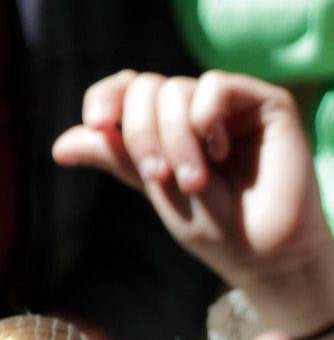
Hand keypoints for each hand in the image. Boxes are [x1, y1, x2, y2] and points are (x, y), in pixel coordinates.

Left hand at [51, 70, 333, 336]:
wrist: (268, 254)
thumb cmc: (218, 229)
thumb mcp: (156, 190)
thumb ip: (116, 158)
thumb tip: (58, 146)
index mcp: (172, 126)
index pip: (129, 89)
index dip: (106, 97)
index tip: (97, 124)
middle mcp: (201, 110)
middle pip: (149, 89)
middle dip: (143, 133)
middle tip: (162, 178)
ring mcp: (235, 107)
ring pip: (178, 88)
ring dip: (175, 136)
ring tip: (196, 179)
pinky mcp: (268, 106)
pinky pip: (218, 84)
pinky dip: (205, 114)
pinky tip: (217, 149)